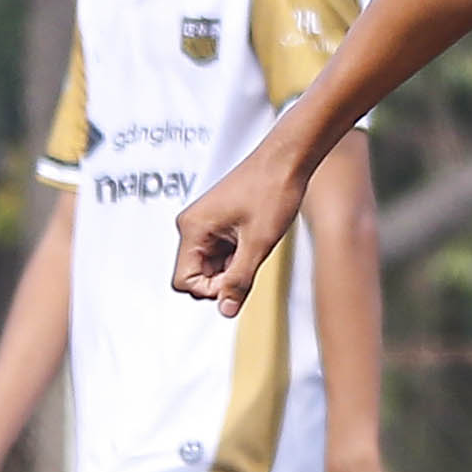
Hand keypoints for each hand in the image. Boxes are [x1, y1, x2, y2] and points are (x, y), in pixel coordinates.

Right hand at [174, 142, 304, 314]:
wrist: (287, 160)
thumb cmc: (272, 192)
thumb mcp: (258, 244)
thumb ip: (240, 281)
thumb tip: (226, 310)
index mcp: (192, 230)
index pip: (184, 282)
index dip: (211, 290)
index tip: (238, 281)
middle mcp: (192, 226)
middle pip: (196, 275)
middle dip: (223, 279)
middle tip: (251, 262)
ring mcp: (204, 224)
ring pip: (211, 266)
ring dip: (233, 267)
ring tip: (256, 247)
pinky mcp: (218, 222)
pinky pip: (221, 253)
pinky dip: (238, 256)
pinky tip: (256, 242)